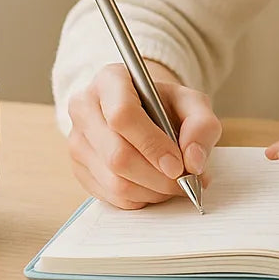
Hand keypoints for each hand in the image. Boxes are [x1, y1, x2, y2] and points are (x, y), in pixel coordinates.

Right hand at [67, 63, 220, 209]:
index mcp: (109, 81)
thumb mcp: (192, 103)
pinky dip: (140, 198)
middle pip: (117, 155)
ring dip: (152, 191)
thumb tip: (194, 162)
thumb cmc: (165, 105)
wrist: (144, 111)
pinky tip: (154, 186)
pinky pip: (110, 196)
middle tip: (184, 181)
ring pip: (114, 181)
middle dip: (157, 176)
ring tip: (173, 183)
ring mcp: (76, 140)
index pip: (122, 116)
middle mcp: (85, 108)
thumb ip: (202, 126)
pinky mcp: (78, 169)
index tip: (177, 165)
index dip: (152, 145)